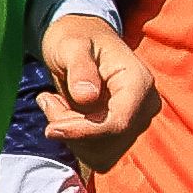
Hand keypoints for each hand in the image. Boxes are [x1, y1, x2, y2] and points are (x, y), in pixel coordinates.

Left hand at [29, 11, 158, 167]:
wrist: (82, 40)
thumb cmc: (77, 37)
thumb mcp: (71, 45)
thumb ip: (80, 68)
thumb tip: (87, 97)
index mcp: (139, 82)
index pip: (120, 123)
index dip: (85, 132)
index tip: (51, 128)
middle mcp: (144, 107)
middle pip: (108, 141)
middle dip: (72, 129)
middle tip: (48, 100)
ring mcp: (135, 123)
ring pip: (101, 154)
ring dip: (70, 135)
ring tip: (54, 103)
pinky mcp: (121, 135)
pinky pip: (97, 155)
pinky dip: (75, 140)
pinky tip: (64, 114)